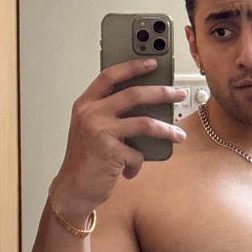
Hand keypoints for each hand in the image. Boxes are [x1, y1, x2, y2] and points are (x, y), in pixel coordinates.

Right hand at [52, 59, 186, 221]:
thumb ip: (111, 113)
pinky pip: (137, 153)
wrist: (72, 188)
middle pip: (133, 94)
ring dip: (166, 130)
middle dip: (161, 92)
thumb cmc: (85, 158)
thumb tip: (149, 103)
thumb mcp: (91, 128)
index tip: (153, 62)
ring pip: (144, 123)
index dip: (132, 66)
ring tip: (179, 135)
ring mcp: (99, 131)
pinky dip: (137, 163)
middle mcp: (90, 114)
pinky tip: (130, 169)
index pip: (110, 75)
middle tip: (178, 93)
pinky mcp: (109, 152)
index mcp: (85, 104)